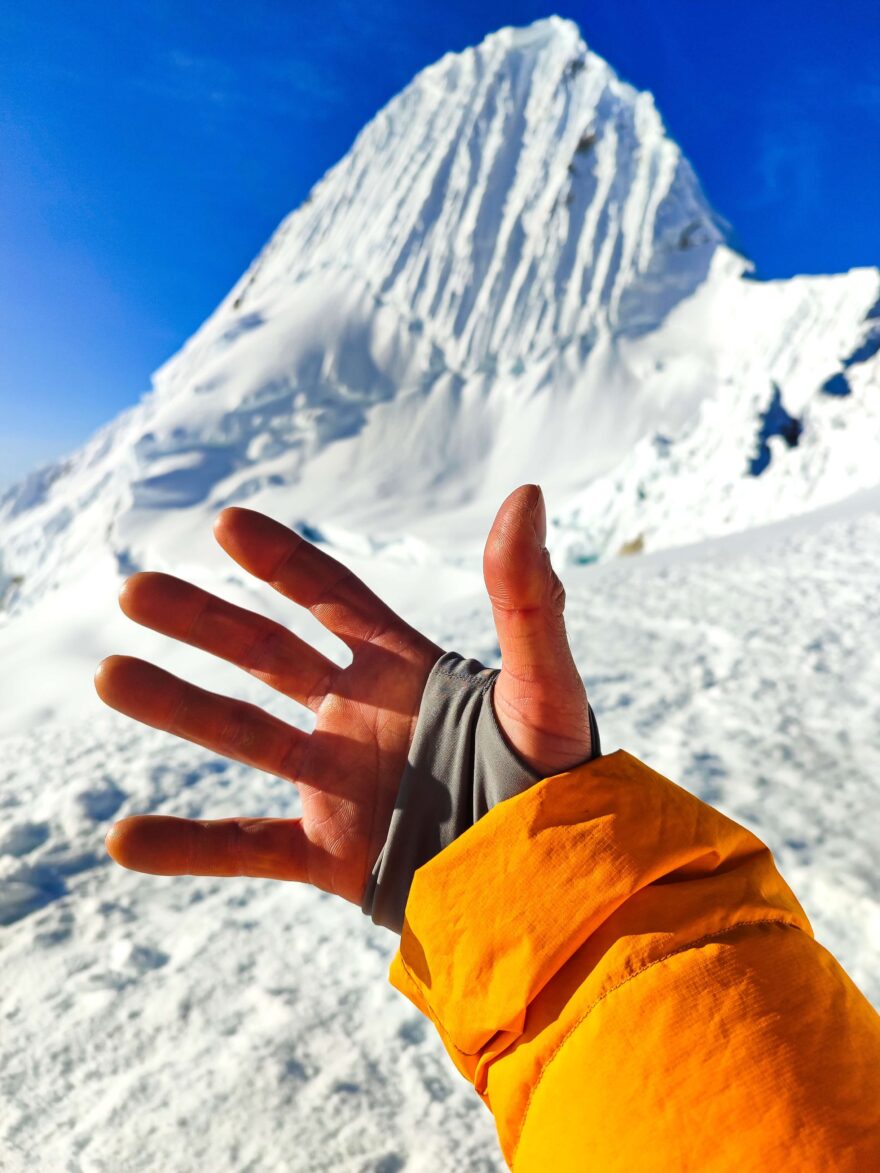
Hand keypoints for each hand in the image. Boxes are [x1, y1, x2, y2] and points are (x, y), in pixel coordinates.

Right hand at [95, 484, 591, 904]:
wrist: (558, 892)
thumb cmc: (560, 783)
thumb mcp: (545, 689)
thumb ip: (527, 602)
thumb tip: (524, 495)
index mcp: (406, 672)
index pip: (332, 600)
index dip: (283, 562)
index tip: (227, 523)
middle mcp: (361, 717)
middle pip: (267, 656)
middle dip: (203, 621)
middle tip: (133, 592)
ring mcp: (340, 784)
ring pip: (242, 737)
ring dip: (175, 705)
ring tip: (109, 674)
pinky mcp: (330, 854)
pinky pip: (243, 847)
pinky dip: (186, 846)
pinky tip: (121, 839)